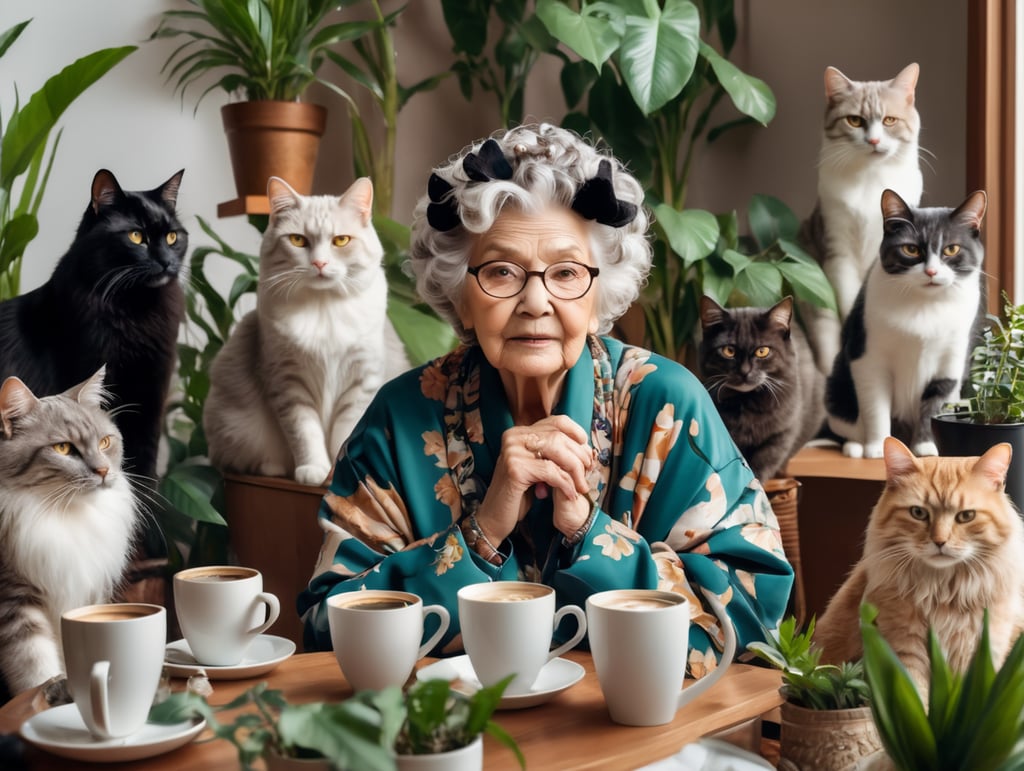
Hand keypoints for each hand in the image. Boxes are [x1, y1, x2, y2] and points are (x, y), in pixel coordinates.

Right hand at [473, 415, 594, 543]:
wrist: (495, 518)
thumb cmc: (518, 494)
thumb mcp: (536, 468)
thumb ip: (551, 453)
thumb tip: (584, 444)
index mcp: (518, 433)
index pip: (556, 421)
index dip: (577, 433)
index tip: (588, 450)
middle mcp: (513, 437)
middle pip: (559, 436)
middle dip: (580, 456)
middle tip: (588, 472)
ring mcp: (512, 452)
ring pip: (558, 451)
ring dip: (575, 471)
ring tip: (581, 486)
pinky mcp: (515, 469)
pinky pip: (551, 472)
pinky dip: (565, 484)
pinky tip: (570, 495)